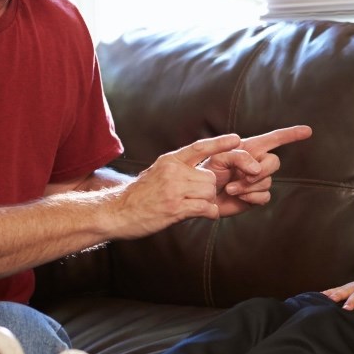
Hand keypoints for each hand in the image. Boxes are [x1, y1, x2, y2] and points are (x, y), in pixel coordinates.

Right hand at [113, 134, 243, 237]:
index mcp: (169, 161)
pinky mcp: (175, 208)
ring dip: (207, 201)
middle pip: (210, 177)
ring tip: (194, 206)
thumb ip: (177, 169)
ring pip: (209, 192)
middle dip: (209, 189)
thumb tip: (198, 169)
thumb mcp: (156, 173)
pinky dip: (209, 213)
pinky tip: (202, 214)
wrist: (116, 212)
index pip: (199, 147)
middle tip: (198, 197)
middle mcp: (172, 171)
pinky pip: (205, 207)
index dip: (220, 143)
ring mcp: (173, 189)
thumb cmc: (138, 196)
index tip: (237, 139)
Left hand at [203, 125, 311, 216]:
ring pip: (267, 182)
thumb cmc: (208, 171)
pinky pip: (264, 196)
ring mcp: (258, 181)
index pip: (275, 139)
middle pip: (275, 162)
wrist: (201, 195)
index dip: (291, 134)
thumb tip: (258, 168)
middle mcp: (257, 163)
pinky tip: (238, 196)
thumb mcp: (219, 156)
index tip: (308, 131)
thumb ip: (239, 156)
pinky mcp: (256, 197)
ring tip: (230, 188)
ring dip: (248, 186)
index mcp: (251, 149)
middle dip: (260, 170)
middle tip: (244, 176)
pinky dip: (250, 197)